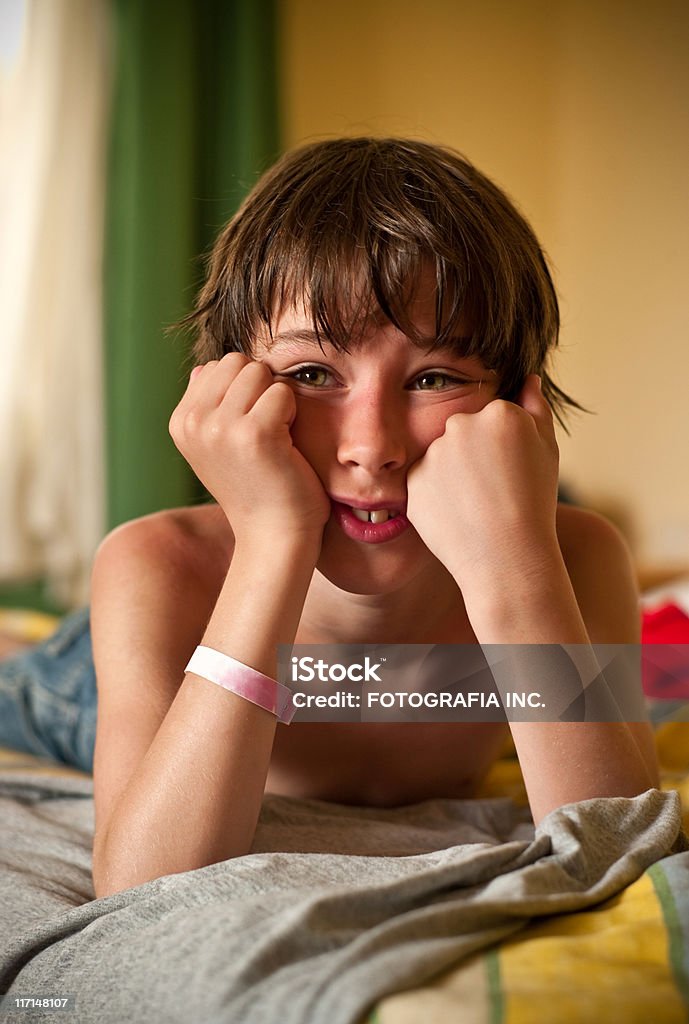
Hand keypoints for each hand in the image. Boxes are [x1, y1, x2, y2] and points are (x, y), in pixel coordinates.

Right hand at [169, 354, 330, 546]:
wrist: (274, 535)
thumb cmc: (257, 487)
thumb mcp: (219, 445)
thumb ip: (210, 404)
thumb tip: (205, 367)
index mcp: (181, 422)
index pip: (218, 365)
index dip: (245, 390)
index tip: (249, 431)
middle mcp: (192, 423)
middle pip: (238, 362)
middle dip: (261, 387)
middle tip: (267, 431)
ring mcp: (220, 428)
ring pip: (259, 371)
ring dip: (277, 399)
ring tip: (276, 437)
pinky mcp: (254, 434)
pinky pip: (282, 392)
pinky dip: (293, 413)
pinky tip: (287, 445)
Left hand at [406, 375, 560, 588]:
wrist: (506, 559)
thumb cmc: (535, 507)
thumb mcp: (548, 452)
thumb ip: (536, 409)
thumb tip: (529, 378)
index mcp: (499, 412)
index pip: (494, 418)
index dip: (504, 448)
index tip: (511, 473)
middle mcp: (461, 424)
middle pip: (463, 432)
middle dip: (474, 456)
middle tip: (492, 491)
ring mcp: (433, 452)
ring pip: (441, 456)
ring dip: (453, 475)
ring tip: (475, 506)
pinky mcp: (413, 480)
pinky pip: (425, 481)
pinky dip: (437, 495)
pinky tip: (457, 516)